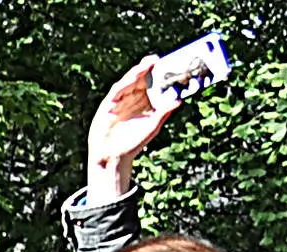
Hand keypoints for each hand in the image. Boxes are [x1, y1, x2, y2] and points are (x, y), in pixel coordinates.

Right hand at [85, 56, 180, 201]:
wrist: (115, 157)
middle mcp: (131, 98)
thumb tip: (179, 100)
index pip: (152, 82)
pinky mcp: (107, 107)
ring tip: (145, 65)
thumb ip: (165, 112)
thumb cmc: (134, 142)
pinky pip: (115, 93)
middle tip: (157, 59)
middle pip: (139, 79)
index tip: (168, 63)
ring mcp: (119, 101)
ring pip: (127, 82)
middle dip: (147, 68)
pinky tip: (129, 79)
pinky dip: (122, 85)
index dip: (159, 72)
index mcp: (144, 101)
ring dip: (136, 72)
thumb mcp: (153, 125)